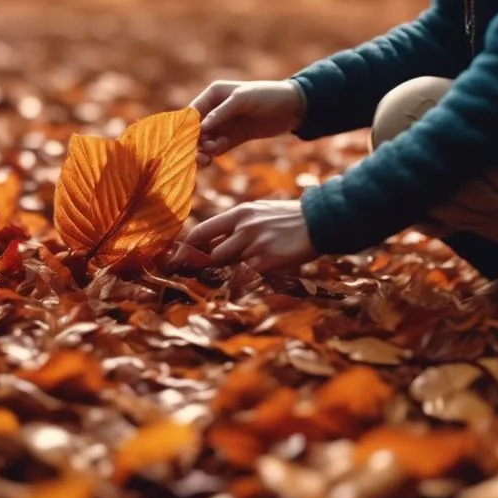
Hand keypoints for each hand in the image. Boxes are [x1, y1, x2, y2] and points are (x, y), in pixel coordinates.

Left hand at [174, 200, 316, 272]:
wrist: (321, 221)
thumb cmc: (290, 220)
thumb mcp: (261, 213)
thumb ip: (239, 228)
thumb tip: (216, 247)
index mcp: (240, 213)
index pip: (202, 231)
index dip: (187, 247)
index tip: (176, 259)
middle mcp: (244, 227)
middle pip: (212, 254)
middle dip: (203, 268)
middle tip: (194, 278)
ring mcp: (254, 244)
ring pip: (227, 267)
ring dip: (227, 276)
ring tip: (228, 282)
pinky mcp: (267, 260)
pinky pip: (246, 277)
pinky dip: (244, 283)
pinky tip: (248, 284)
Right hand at [190, 80, 305, 166]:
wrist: (293, 107)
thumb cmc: (268, 96)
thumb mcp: (243, 99)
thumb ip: (221, 113)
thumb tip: (200, 128)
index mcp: (214, 94)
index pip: (192, 112)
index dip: (186, 128)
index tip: (183, 143)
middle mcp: (216, 109)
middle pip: (197, 129)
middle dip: (194, 143)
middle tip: (196, 156)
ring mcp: (225, 124)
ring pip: (206, 140)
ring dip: (203, 150)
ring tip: (207, 157)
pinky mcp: (234, 137)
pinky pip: (218, 147)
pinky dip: (214, 152)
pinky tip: (217, 153)